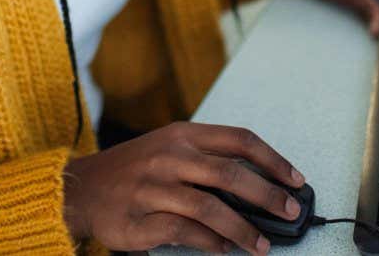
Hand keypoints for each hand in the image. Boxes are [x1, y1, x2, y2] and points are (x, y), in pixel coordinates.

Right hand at [63, 122, 304, 253]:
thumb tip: (258, 185)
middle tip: (289, 212)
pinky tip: (224, 250)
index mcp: (183, 135)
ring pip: (210, 207)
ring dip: (242, 229)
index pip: (239, 140)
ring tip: (261, 245)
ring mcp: (153, 188)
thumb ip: (207, 160)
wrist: (82, 187)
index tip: (295, 179)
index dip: (273, 160)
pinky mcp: (140, 220)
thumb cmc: (134, 169)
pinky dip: (210, 243)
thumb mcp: (169, 148)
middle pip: (230, 174)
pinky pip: (184, 232)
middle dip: (267, 196)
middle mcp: (169, 156)